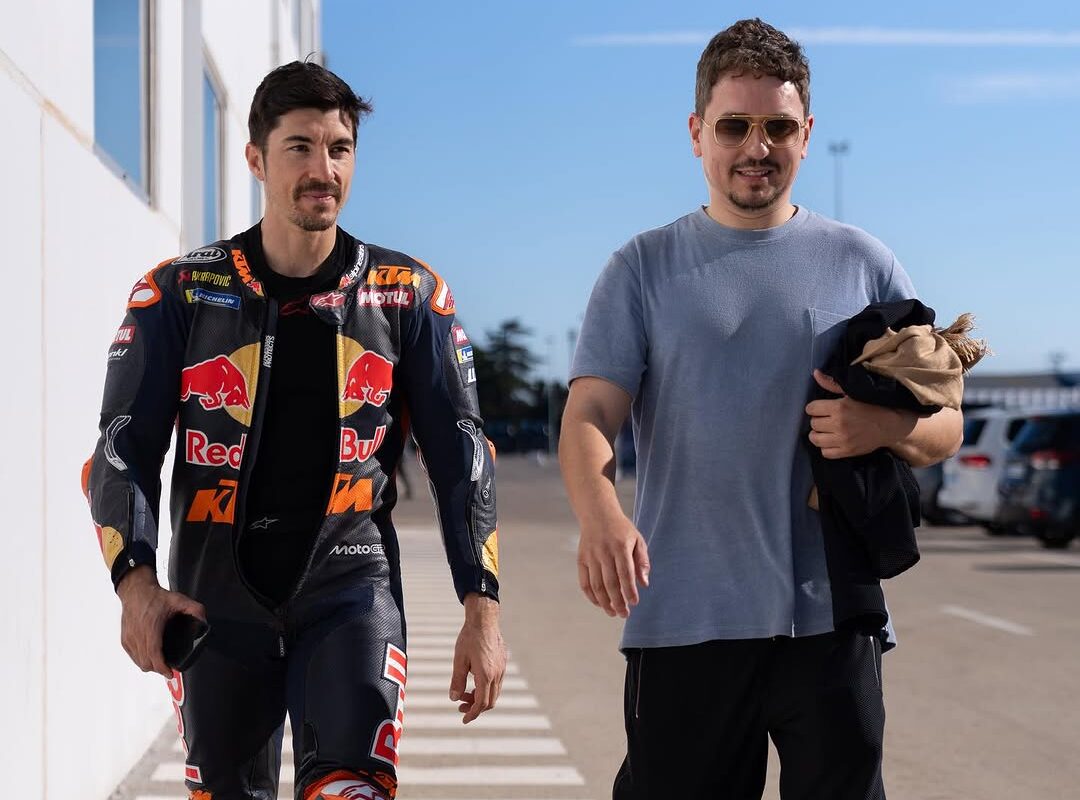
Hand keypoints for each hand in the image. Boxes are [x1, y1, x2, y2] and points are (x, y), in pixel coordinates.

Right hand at [116, 565, 205, 677]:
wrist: (136, 591)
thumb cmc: (156, 596)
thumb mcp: (179, 600)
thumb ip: (195, 610)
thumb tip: (204, 622)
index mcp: (151, 627)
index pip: (154, 654)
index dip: (162, 667)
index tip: (170, 673)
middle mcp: (138, 634)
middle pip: (146, 662)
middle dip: (158, 669)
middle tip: (169, 668)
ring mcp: (129, 637)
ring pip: (138, 661)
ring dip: (150, 666)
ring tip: (161, 664)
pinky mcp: (124, 638)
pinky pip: (132, 656)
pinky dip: (141, 660)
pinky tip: (150, 658)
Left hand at [449, 593, 506, 723]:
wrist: (484, 620)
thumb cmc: (469, 638)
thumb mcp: (459, 660)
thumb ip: (457, 680)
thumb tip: (453, 698)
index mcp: (486, 675)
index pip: (481, 703)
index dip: (472, 714)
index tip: (464, 719)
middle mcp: (497, 674)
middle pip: (490, 701)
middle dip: (475, 708)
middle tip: (460, 706)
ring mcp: (501, 669)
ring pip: (494, 692)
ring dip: (480, 697)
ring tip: (465, 693)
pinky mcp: (502, 663)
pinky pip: (496, 683)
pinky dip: (486, 688)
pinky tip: (474, 681)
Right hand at [577, 514, 649, 617]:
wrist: (597, 514)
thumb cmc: (621, 529)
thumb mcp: (637, 540)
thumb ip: (642, 561)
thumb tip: (644, 583)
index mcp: (620, 547)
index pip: (625, 574)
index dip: (630, 591)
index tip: (634, 603)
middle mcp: (604, 552)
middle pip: (610, 583)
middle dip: (618, 602)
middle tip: (624, 614)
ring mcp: (591, 556)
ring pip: (596, 585)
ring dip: (604, 602)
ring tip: (613, 612)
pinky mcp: (581, 559)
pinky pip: (584, 582)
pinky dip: (591, 596)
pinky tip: (600, 603)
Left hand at [805, 369, 916, 458]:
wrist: (890, 424)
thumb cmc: (870, 406)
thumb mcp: (851, 392)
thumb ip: (831, 384)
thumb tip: (815, 373)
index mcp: (839, 407)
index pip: (811, 409)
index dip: (814, 407)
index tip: (820, 408)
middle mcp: (839, 424)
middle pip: (813, 423)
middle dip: (817, 420)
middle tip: (826, 419)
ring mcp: (843, 440)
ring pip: (815, 439)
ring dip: (818, 434)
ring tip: (826, 430)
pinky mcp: (847, 451)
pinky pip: (825, 453)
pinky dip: (826, 447)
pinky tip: (832, 440)